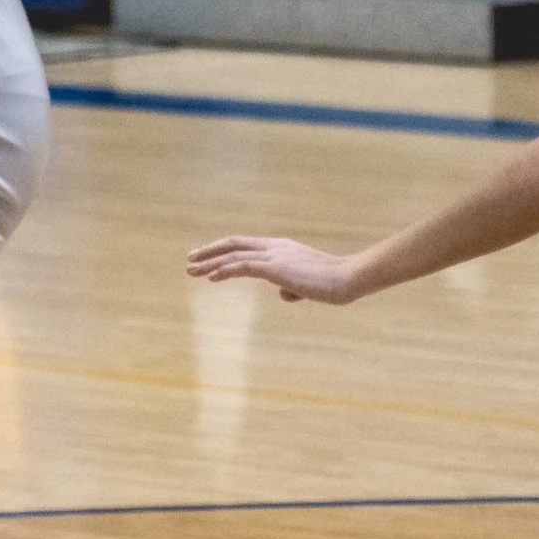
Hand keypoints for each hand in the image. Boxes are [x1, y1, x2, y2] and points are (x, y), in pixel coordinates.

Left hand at [185, 235, 362, 303]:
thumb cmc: (332, 283)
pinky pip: (243, 266)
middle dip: (209, 252)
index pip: (245, 244)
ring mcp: (274, 255)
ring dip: (210, 263)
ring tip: (191, 270)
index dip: (224, 249)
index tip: (206, 257)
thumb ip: (292, 286)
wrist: (348, 278)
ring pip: (233, 255)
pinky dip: (224, 270)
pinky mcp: (275, 268)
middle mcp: (274, 247)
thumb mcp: (307, 284)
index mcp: (280, 248)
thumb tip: (283, 294)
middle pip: (233, 244)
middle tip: (190, 259)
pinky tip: (211, 277)